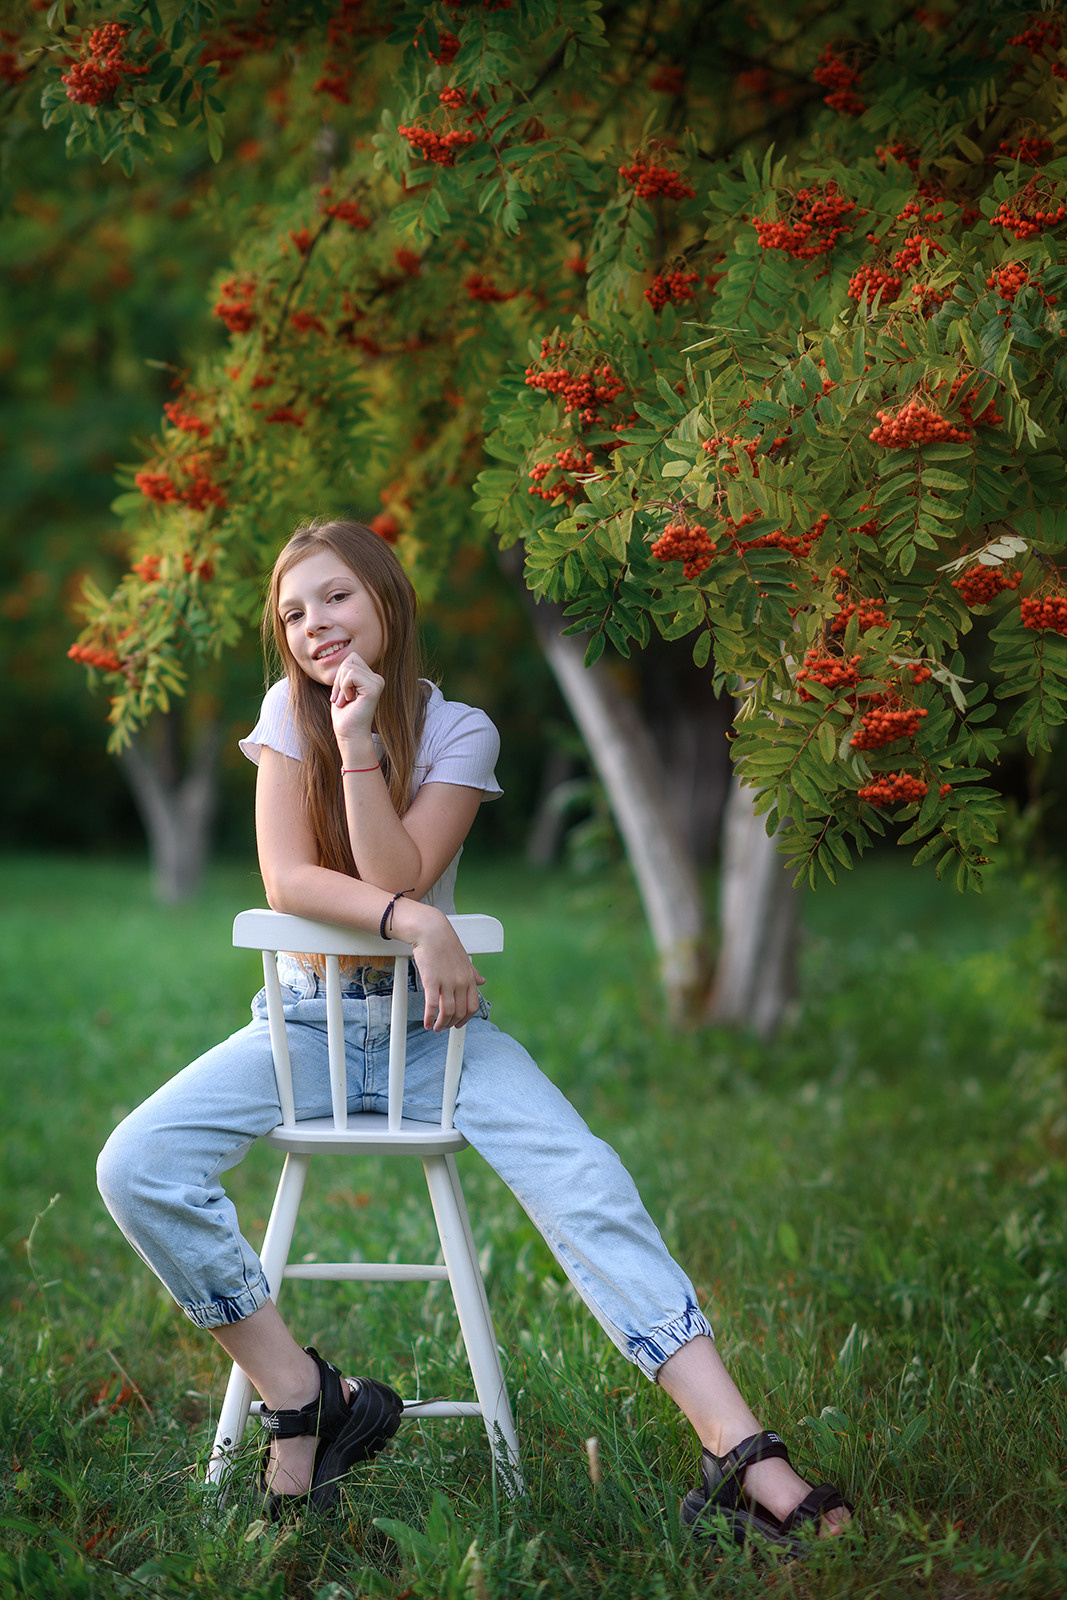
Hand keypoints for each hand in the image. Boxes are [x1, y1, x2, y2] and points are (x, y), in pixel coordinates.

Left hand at [329, 651, 383, 745]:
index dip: (340, 675)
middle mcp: (377, 679)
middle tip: (342, 699)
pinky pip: (350, 675)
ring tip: (345, 701)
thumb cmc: (344, 714)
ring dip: (340, 687)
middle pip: (349, 661)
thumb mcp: (342, 687)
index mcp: (371, 678)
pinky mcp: (374, 688)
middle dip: (338, 680)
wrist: (349, 734)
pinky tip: (349, 700)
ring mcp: (377, 683)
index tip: (341, 694)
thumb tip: (345, 656)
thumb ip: (345, 672)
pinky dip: (343, 688)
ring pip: (348, 668)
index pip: (351, 659)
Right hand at [399, 903, 485, 1030]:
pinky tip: (427, 1023)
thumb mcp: (463, 959)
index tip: (457, 1024)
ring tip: (435, 1027)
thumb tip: (482, 982)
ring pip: (448, 1012)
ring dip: (441, 1024)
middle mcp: (461, 982)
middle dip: (452, 1024)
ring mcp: (447, 982)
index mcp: (469, 978)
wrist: (431, 931)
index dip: (465, 1019)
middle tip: (443, 1027)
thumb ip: (473, 973)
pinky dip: (430, 1018)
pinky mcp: (432, 981)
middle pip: (460, 1012)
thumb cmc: (445, 943)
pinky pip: (432, 1006)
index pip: (473, 1006)